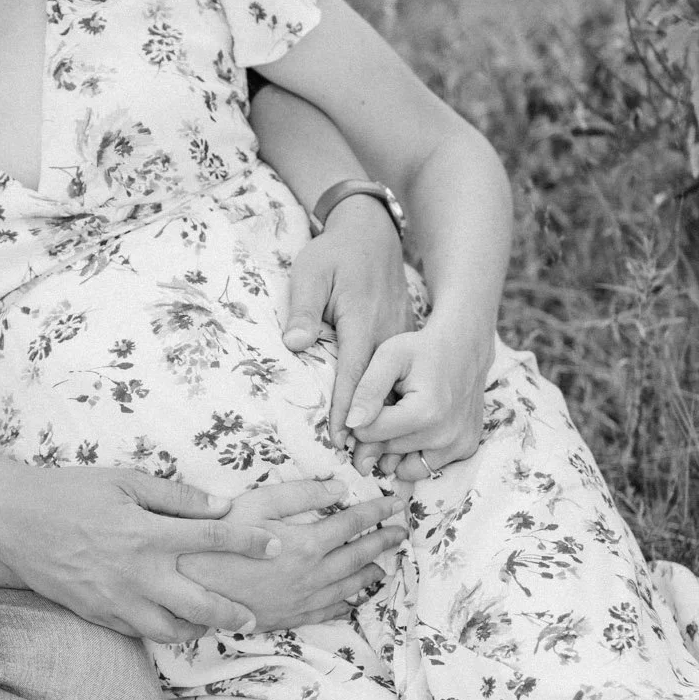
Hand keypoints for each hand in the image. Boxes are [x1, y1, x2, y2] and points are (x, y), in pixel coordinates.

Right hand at [0, 467, 287, 641]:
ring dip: (199, 630)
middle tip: (256, 616)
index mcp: (148, 534)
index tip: (279, 545)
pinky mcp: (98, 615)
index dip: (251, 542)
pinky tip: (173, 626)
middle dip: (234, 612)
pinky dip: (161, 633)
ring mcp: (116, 601)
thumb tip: (223, 504)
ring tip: (214, 625)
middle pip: (201, 603)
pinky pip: (139, 634)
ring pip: (172, 631)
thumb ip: (177, 496)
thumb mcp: (125, 481)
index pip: (214, 539)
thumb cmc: (72, 492)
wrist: (15, 520)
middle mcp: (137, 574)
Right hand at [177, 478, 407, 631]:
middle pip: (358, 555)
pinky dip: (347, 603)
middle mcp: (312, 574)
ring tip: (385, 567)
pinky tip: (353, 599)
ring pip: (348, 586)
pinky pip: (328, 611)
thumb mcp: (256, 503)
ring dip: (371, 574)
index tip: (396, 504)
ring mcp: (303, 599)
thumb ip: (300, 495)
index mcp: (307, 543)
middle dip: (384, 542)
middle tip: (402, 533)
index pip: (352, 523)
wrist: (192, 587)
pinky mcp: (290, 617)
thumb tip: (338, 489)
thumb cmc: (218, 540)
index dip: (377, 511)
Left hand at [281, 195, 413, 451]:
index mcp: (361, 322)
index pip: (351, 374)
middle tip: (360, 465)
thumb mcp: (311, 271)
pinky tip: (395, 432)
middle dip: (370, 427)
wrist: (371, 234)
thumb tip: (295, 343)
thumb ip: (304, 308)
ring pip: (395, 386)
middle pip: (377, 389)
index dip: (344, 409)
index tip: (338, 440)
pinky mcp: (403, 338)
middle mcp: (386, 335)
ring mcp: (398, 337)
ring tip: (380, 461)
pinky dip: (398, 403)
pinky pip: (402, 377)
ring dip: (388, 422)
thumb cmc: (334, 253)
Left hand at [345, 318, 492, 481]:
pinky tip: (416, 429)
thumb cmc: (422, 349)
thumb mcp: (388, 357)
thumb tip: (351, 425)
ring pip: (403, 467)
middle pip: (385, 451)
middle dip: (377, 433)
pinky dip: (415, 454)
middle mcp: (445, 436)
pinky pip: (425, 467)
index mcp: (424, 412)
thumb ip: (367, 390)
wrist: (464, 347)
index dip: (360, 419)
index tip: (369, 402)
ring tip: (402, 418)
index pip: (369, 434)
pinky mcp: (465, 450)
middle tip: (389, 405)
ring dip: (394, 449)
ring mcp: (458, 446)